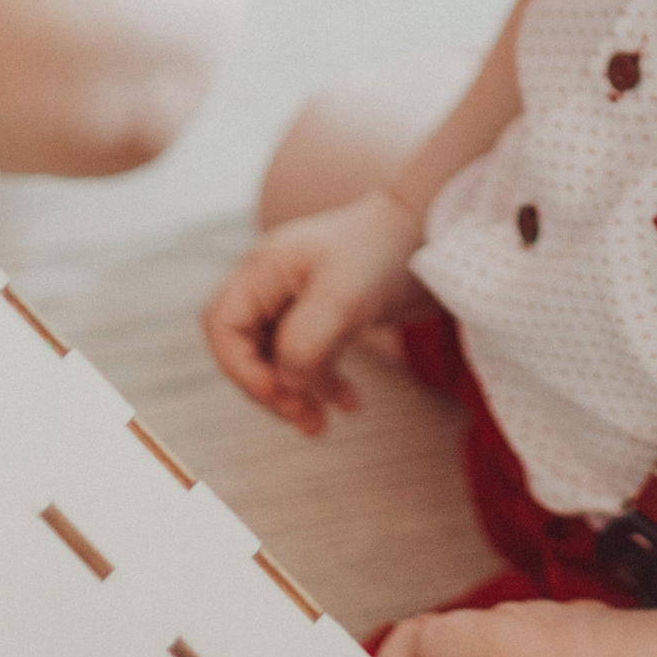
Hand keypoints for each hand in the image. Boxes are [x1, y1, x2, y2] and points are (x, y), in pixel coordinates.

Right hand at [201, 189, 423, 433]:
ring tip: (321, 426)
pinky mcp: (328, 317)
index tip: (276, 393)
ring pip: (278, 360)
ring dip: (296, 394)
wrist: (432, 231)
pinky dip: (323, 384)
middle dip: (270, 389)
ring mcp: (299, 301)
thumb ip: (304, 343)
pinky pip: (309, 359)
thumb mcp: (342, 297)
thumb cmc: (384, 251)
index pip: (223, 326)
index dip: (240, 367)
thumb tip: (285, 386)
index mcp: (263, 270)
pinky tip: (350, 403)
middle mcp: (273, 284)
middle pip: (245, 348)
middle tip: (305, 419)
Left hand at [376, 598, 622, 656]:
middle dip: (444, 639)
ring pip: (442, 654)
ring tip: (505, 643)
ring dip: (468, 634)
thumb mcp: (480, 640)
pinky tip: (515, 641)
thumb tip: (415, 639)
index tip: (436, 633)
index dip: (409, 647)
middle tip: (481, 640)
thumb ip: (428, 640)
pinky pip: (469, 651)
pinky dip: (487, 635)